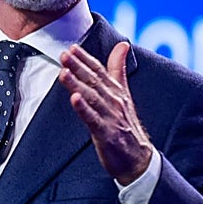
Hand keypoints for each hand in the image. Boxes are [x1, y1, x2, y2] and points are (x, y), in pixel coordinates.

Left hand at [58, 41, 152, 184]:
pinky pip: (93, 119)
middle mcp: (114, 101)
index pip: (100, 71)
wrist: (139, 158)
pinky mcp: (106, 133)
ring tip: (64, 72)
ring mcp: (111, 117)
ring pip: (92, 97)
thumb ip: (119, 69)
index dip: (86, 59)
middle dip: (79, 67)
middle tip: (65, 54)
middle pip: (94, 81)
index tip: (72, 48)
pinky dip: (83, 108)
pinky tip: (74, 99)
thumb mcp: (124, 93)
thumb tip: (122, 45)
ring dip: (77, 84)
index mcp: (116, 91)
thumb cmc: (127, 125)